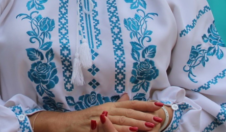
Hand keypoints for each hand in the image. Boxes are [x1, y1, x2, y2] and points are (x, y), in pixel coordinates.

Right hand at [32, 93, 165, 131]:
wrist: (65, 124)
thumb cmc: (85, 120)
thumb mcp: (102, 111)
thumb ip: (116, 106)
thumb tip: (127, 97)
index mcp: (110, 106)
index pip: (131, 103)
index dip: (146, 104)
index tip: (160, 105)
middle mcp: (106, 109)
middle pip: (128, 110)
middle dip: (145, 113)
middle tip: (160, 116)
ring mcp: (101, 118)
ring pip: (122, 120)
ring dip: (137, 122)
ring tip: (151, 124)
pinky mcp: (95, 128)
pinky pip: (110, 129)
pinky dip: (122, 130)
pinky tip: (132, 131)